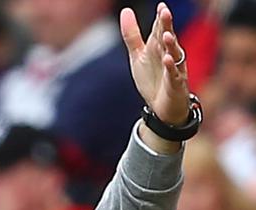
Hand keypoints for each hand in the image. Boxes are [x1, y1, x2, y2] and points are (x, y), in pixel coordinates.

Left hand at [120, 3, 189, 125]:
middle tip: (165, 12)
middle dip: (167, 26)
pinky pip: (174, 74)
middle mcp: (169, 55)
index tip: (161, 6)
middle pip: (168, 38)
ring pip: (174, 54)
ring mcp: (174, 69)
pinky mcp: (175, 84)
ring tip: (166, 34)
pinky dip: (171, 67)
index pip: (160, 29)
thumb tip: (126, 10)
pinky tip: (167, 59)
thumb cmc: (152, 78)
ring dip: (170, 44)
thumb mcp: (138, 55)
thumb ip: (132, 34)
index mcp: (159, 47)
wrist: (160, 107)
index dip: (161, 18)